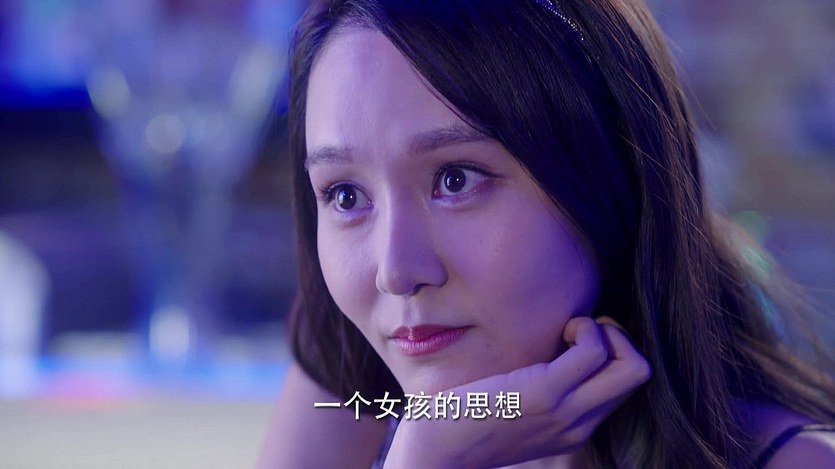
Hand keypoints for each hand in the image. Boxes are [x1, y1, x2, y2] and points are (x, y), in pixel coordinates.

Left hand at [383, 316, 650, 467]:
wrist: (435, 451)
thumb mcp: (513, 409)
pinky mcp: (546, 394)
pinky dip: (585, 327)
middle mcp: (579, 424)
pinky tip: (558, 330)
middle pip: (640, 375)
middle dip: (619, 338)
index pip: (623, 385)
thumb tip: (549, 349)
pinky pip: (594, 350)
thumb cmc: (462, 421)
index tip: (571, 341)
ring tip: (568, 332)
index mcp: (573, 427)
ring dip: (604, 331)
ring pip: (634, 366)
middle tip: (577, 332)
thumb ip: (538, 390)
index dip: (609, 352)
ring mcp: (567, 412)